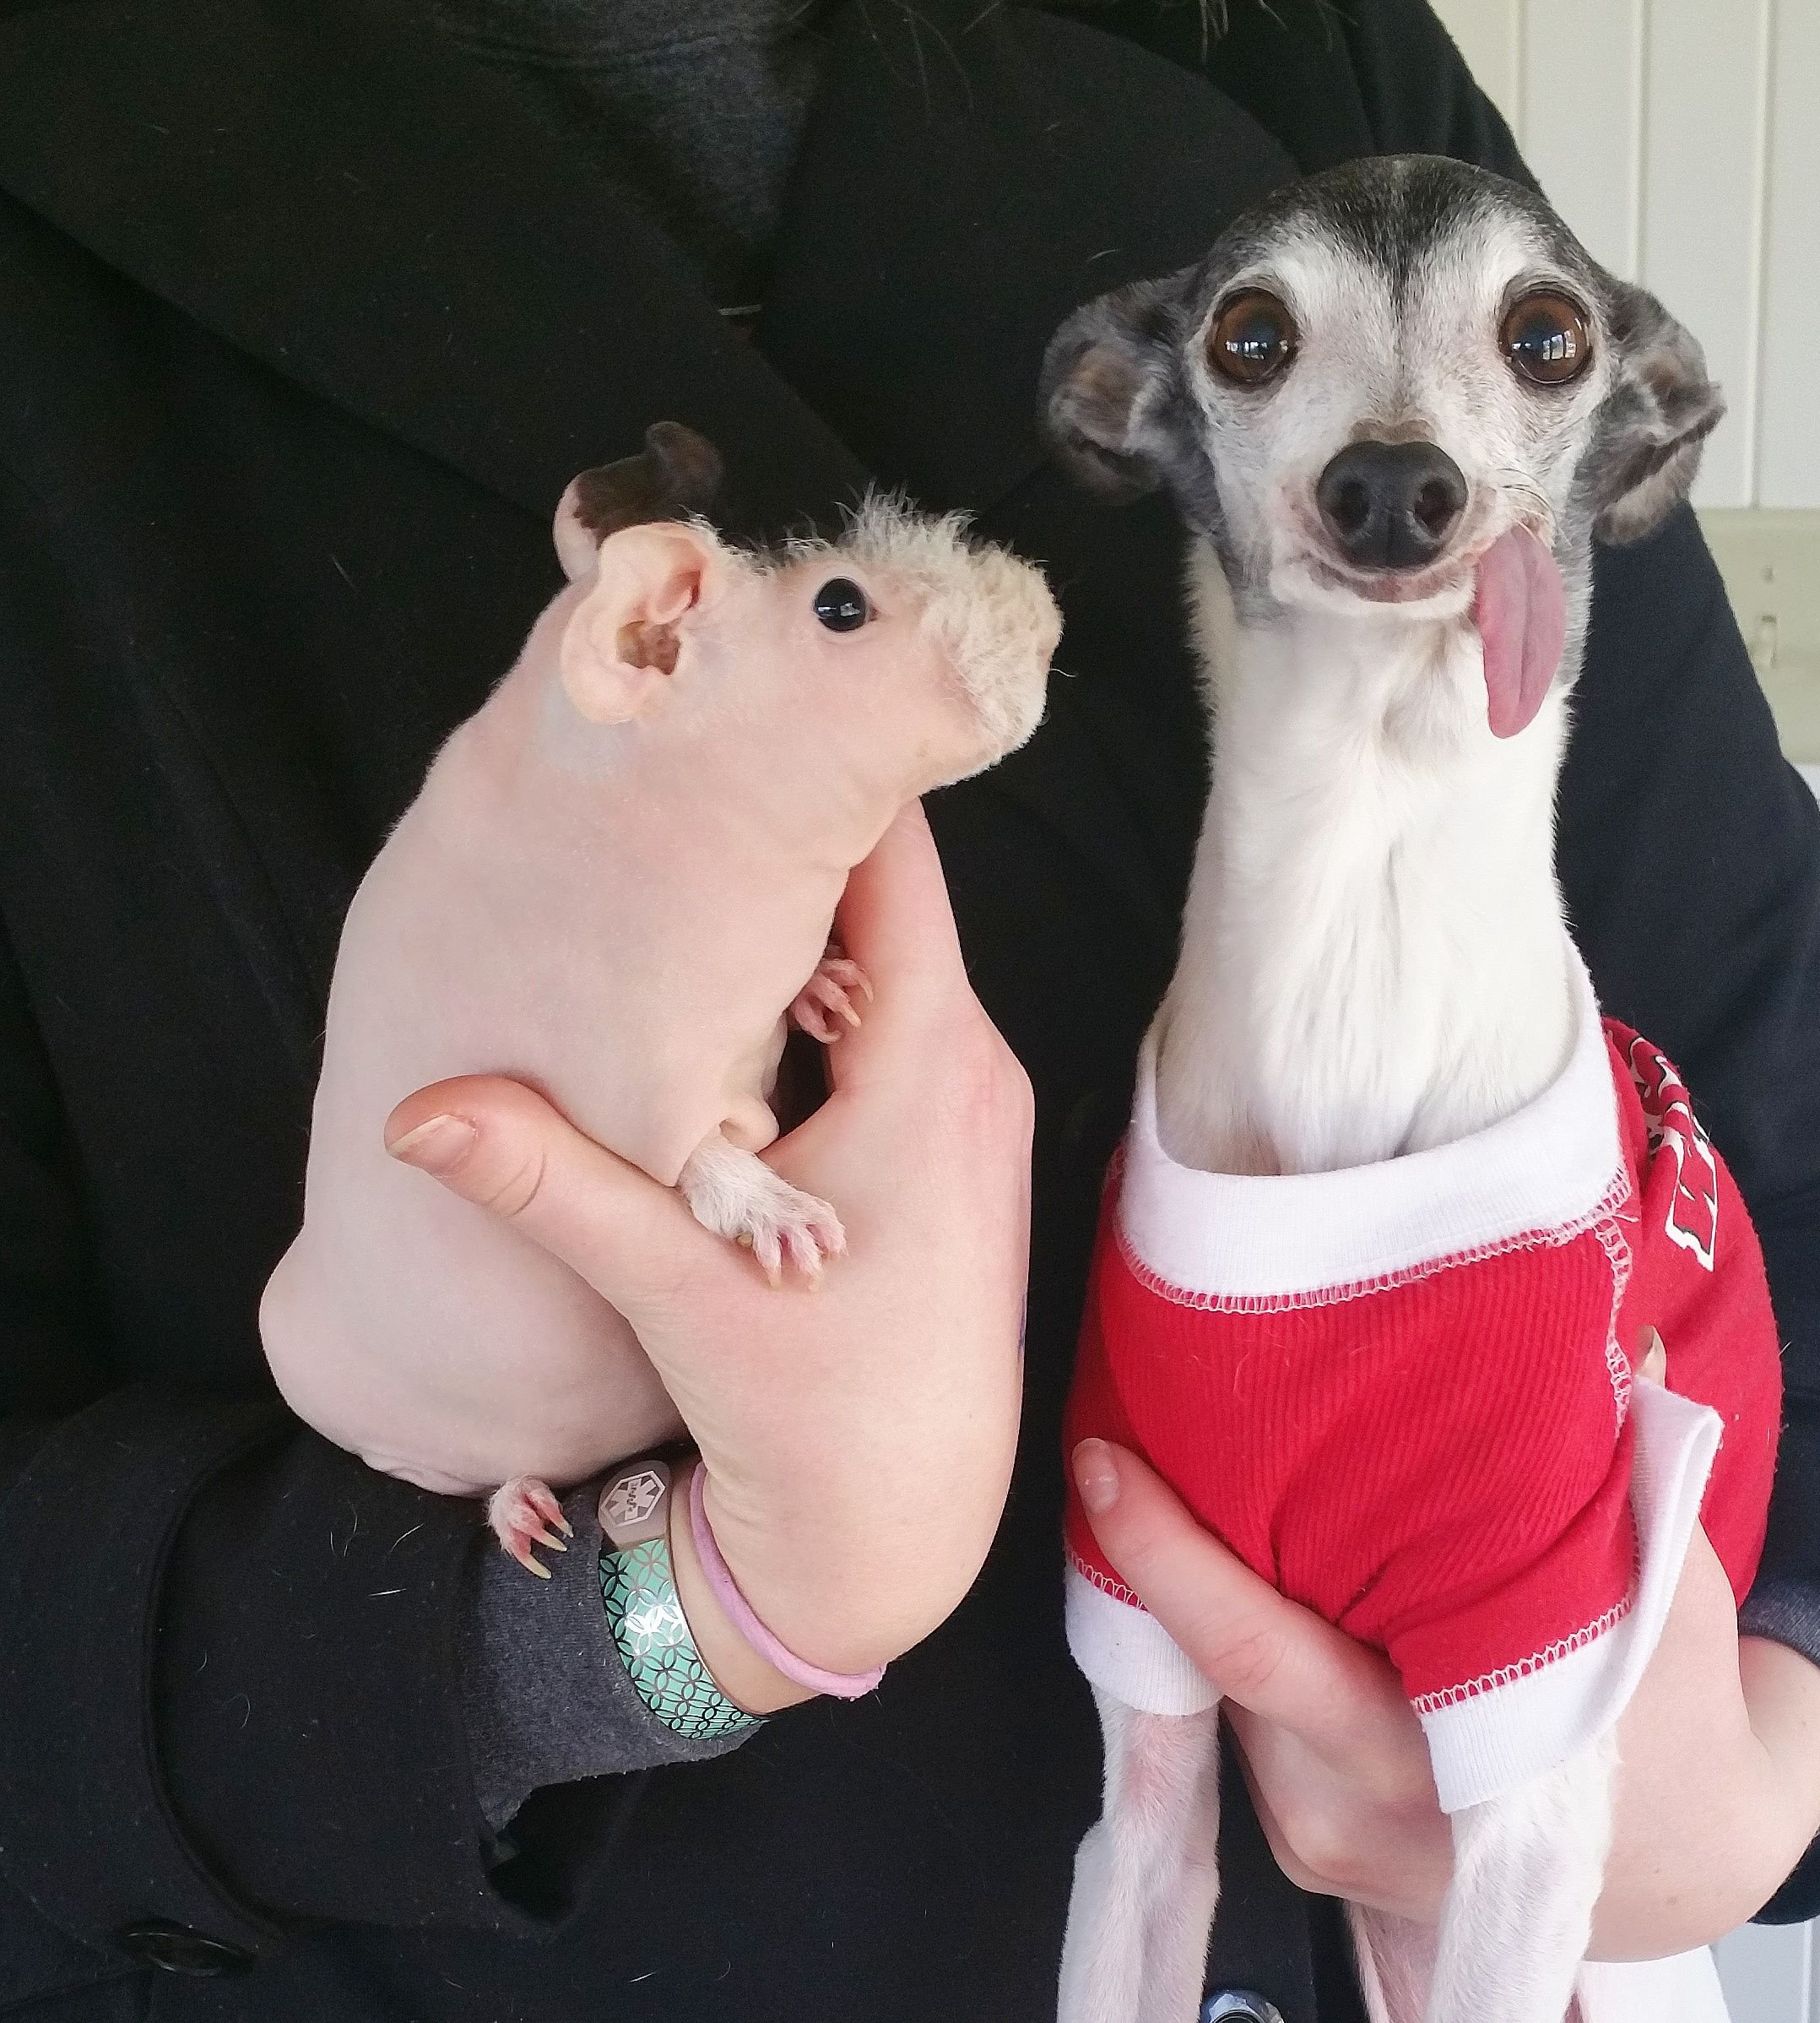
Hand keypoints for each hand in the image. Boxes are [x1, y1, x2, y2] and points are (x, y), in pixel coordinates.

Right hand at [386, 802, 1032, 1707]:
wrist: (900, 1533)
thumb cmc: (814, 1417)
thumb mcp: (673, 1290)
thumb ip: (550, 1188)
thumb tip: (417, 1113)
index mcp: (930, 1067)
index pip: (895, 868)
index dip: (825, 783)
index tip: (742, 715)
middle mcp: (973, 1065)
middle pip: (883, 900)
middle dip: (786, 844)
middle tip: (678, 783)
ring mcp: (972, 1102)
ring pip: (883, 961)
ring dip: (796, 924)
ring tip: (690, 867)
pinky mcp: (952, 1140)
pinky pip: (892, 1020)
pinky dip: (820, 992)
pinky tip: (734, 993)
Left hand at [1071, 1422, 1819, 1957]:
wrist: (1693, 1863)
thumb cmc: (1677, 1707)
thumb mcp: (1668, 1576)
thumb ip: (1621, 1455)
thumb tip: (1597, 1323)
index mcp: (1444, 1753)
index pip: (1258, 1648)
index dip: (1170, 1555)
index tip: (1104, 1461)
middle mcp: (1361, 1812)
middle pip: (1217, 1664)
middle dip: (1163, 1553)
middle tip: (1117, 1438)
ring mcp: (1327, 1845)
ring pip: (1223, 1695)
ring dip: (1202, 1597)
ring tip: (1178, 1485)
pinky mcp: (1309, 1852)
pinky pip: (1244, 1730)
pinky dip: (1236, 1647)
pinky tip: (1245, 1570)